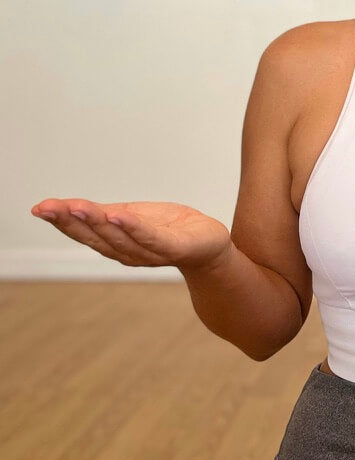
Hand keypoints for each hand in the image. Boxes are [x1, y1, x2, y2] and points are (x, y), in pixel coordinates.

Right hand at [30, 199, 232, 271]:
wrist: (210, 245)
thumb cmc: (169, 229)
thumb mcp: (133, 217)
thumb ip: (105, 215)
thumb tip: (68, 207)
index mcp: (117, 243)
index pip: (85, 232)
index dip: (62, 221)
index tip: (40, 207)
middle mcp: (129, 252)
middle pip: (96, 236)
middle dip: (71, 221)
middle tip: (49, 207)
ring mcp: (152, 252)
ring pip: (120, 238)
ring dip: (98, 222)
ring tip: (78, 206)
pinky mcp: (176, 248)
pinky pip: (152, 238)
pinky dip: (133, 227)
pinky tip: (119, 215)